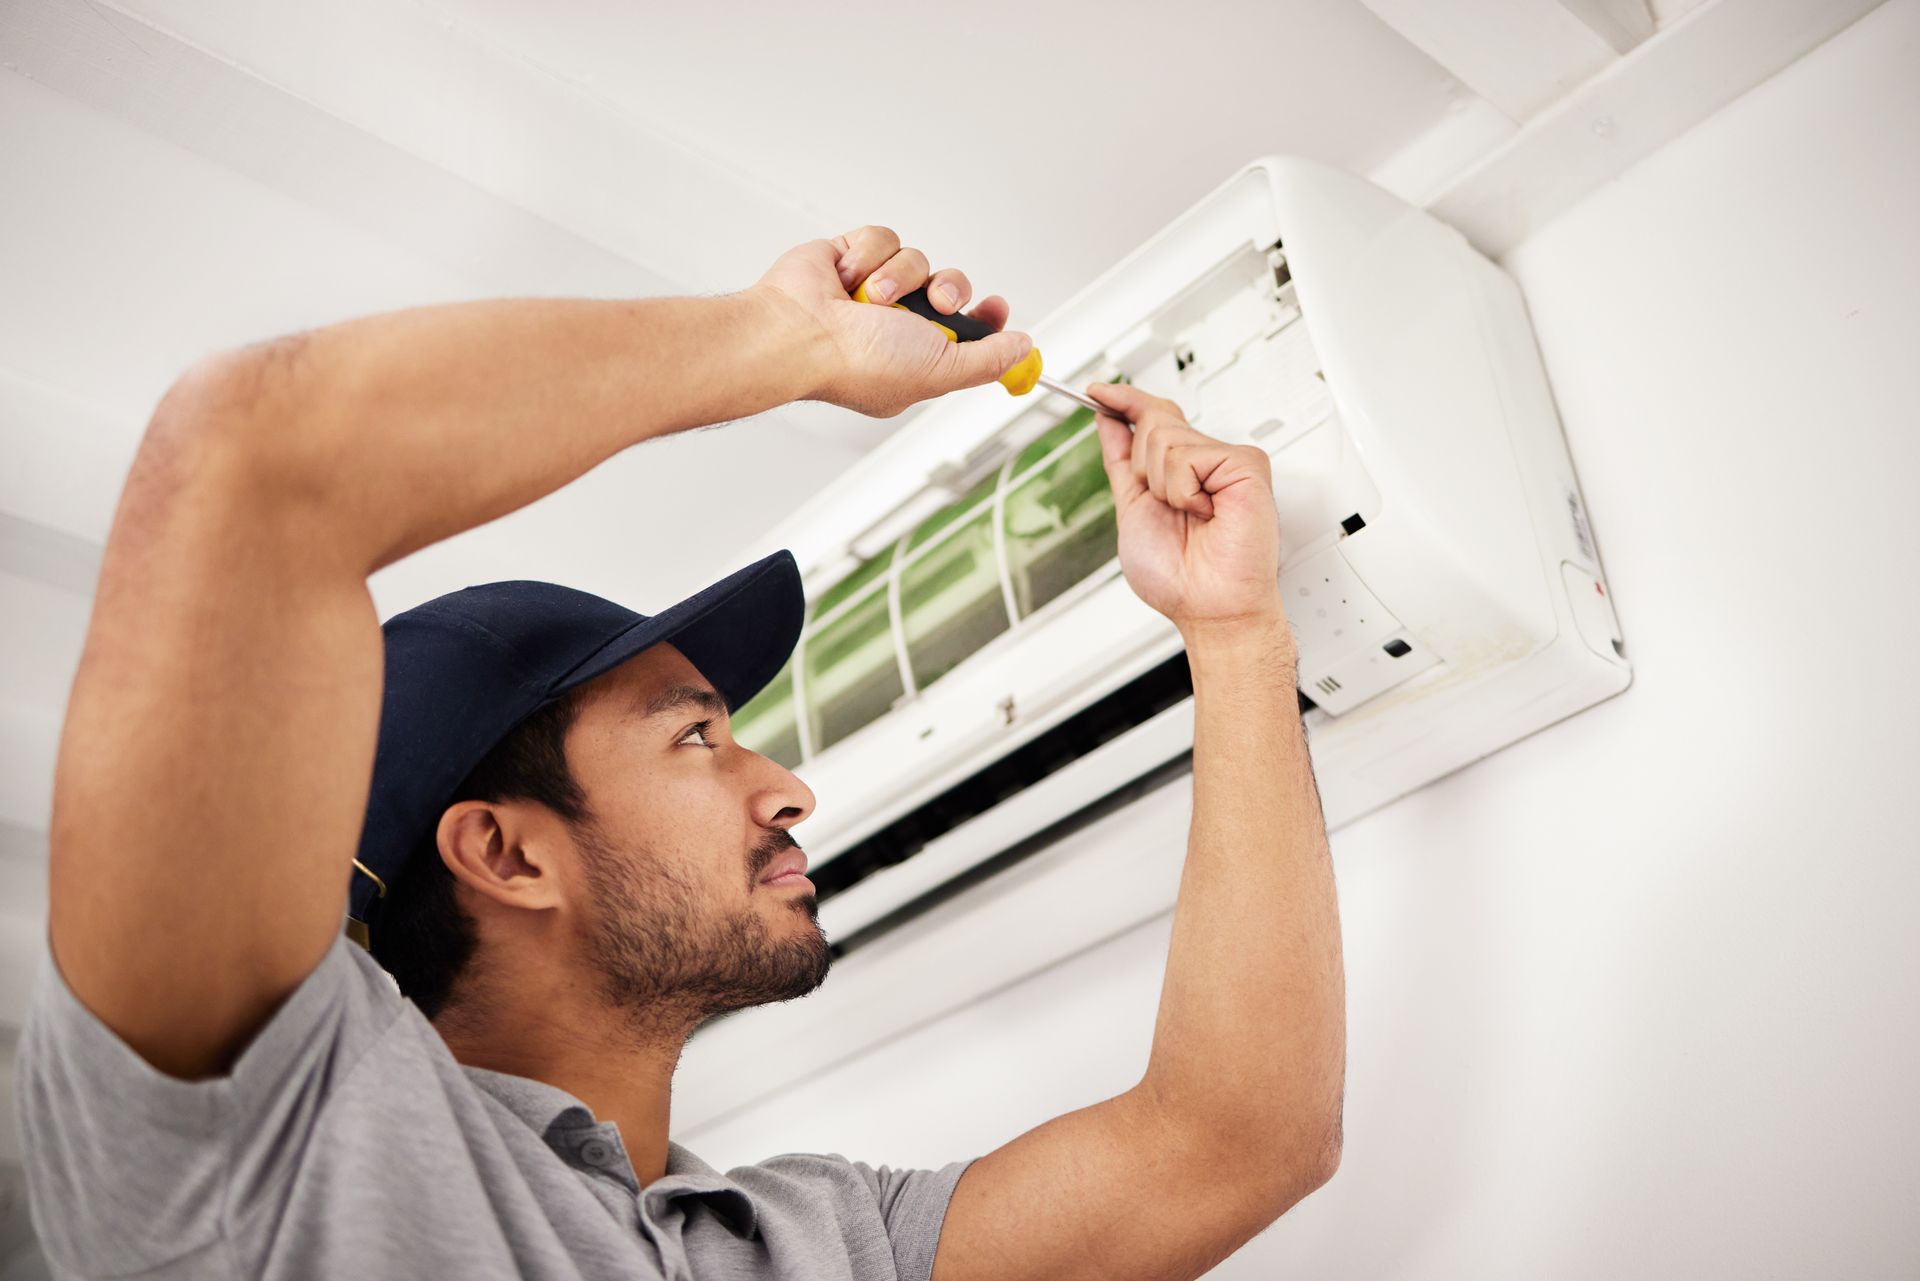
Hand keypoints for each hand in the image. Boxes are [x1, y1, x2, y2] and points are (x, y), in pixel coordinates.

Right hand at [751, 225, 1032, 417]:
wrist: (801, 331)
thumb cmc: (857, 361)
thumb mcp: (940, 371)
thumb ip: (987, 361)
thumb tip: (1023, 349)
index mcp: (917, 360)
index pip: (966, 333)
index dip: (986, 317)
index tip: (996, 306)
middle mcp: (896, 325)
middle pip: (950, 289)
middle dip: (949, 291)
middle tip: (935, 302)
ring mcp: (872, 290)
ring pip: (917, 260)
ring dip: (900, 277)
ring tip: (871, 299)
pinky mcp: (850, 258)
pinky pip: (884, 239)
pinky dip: (869, 256)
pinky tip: (847, 279)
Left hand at [1088, 383, 1286, 639]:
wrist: (1208, 606)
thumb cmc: (1178, 576)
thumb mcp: (1131, 507)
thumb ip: (1120, 461)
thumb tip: (1109, 419)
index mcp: (1181, 470)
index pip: (1153, 417)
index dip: (1124, 400)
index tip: (1096, 391)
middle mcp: (1206, 461)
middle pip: (1154, 421)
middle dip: (1143, 468)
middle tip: (1169, 508)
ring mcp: (1228, 460)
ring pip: (1165, 437)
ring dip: (1163, 487)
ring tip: (1191, 516)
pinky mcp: (1246, 463)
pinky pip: (1187, 457)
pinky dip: (1182, 492)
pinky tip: (1205, 513)